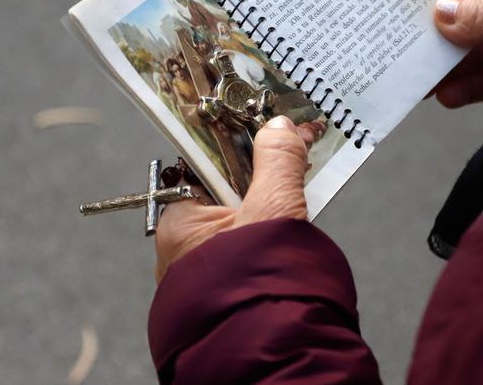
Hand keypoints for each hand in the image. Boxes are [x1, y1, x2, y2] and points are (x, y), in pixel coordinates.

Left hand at [154, 116, 311, 282]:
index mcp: (178, 222)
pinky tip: (296, 225)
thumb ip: (277, 163)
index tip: (267, 127)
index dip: (238, 143)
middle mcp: (183, 247)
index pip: (203, 164)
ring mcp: (203, 271)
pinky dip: (271, 232)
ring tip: (303, 184)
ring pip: (239, 219)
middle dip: (262, 174)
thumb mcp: (272, 211)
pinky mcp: (225, 289)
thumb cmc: (255, 290)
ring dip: (272, 202)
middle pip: (225, 190)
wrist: (270, 356)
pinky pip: (247, 246)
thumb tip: (280, 127)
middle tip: (297, 153)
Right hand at [431, 0, 482, 106]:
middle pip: (465, 18)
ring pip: (474, 53)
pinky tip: (447, 96)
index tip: (431, 23)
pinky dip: (468, 88)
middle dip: (439, 39)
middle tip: (410, 58)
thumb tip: (438, 12)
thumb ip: (479, 19)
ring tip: (423, 86)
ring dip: (448, 69)